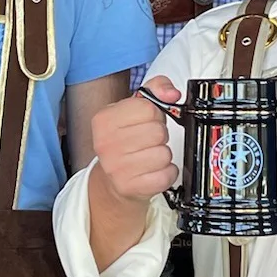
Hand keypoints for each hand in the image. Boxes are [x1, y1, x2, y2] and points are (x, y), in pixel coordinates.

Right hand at [92, 75, 179, 204]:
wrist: (112, 179)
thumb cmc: (125, 141)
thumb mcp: (133, 108)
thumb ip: (156, 89)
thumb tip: (172, 94)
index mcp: (104, 119)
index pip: (148, 108)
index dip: (154, 115)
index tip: (145, 122)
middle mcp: (105, 143)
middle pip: (158, 132)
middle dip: (160, 136)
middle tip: (148, 141)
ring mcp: (116, 167)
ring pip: (164, 154)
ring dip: (163, 155)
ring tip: (149, 156)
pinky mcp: (129, 187)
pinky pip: (166, 175)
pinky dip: (166, 173)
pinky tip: (153, 171)